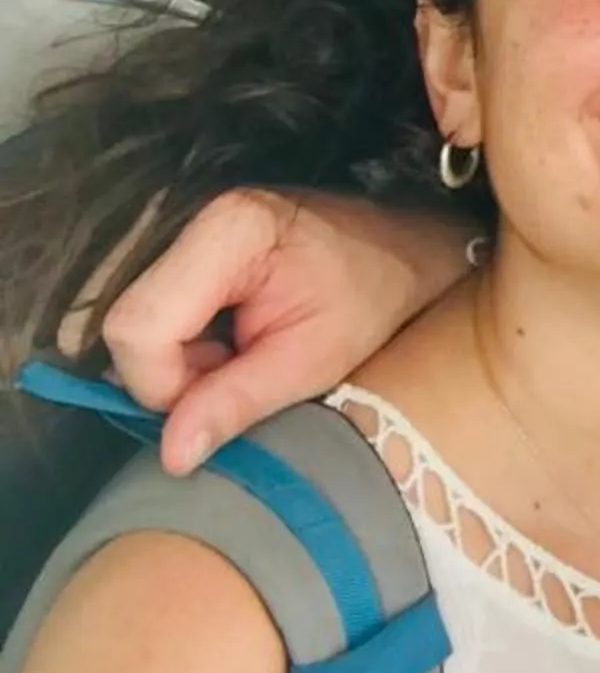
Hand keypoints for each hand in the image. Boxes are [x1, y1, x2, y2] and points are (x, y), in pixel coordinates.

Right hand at [91, 191, 471, 474]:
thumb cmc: (373, 296)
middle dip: (170, 375)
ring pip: (131, 324)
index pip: (140, 327)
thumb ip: (237, 402)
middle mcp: (189, 217)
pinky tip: (226, 341)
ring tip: (238, 357)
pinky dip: (178, 344)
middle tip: (236, 378)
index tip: (217, 398)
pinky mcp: (177, 245)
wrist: (399, 248)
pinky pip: (147, 312)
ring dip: (175, 362)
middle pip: (127, 325)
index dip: (165, 384)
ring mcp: (179, 226)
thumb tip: (171, 455)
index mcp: (229, 230)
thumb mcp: (315, 360)